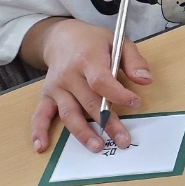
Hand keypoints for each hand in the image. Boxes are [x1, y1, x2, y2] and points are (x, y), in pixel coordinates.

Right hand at [29, 19, 148, 152]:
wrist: (62, 38)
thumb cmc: (94, 42)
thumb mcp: (118, 42)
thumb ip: (134, 61)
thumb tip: (146, 80)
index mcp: (88, 59)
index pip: (101, 81)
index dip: (118, 94)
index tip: (136, 103)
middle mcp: (69, 75)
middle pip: (89, 102)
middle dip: (108, 123)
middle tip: (123, 140)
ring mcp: (56, 87)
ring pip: (69, 113)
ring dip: (82, 133)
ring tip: (97, 147)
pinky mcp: (47, 96)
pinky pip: (40, 115)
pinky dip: (38, 131)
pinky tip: (42, 147)